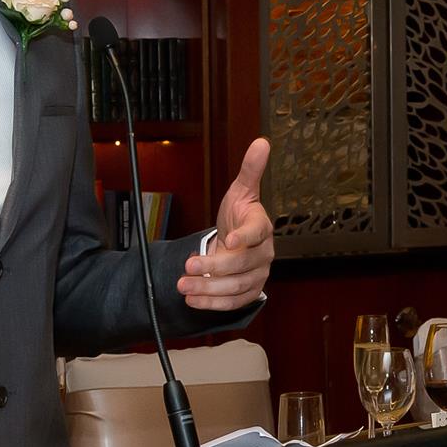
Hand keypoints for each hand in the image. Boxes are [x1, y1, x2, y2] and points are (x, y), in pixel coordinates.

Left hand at [180, 136, 273, 311]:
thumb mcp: (241, 190)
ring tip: (183, 287)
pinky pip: (233, 303)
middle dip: (214, 267)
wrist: (239, 239)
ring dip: (208, 289)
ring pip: (236, 287)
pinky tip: (192, 301)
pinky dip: (212, 304)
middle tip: (188, 266)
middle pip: (242, 264)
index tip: (228, 240)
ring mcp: (257, 275)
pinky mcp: (249, 292)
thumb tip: (261, 142)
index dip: (244, 237)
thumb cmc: (240, 215)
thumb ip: (250, 170)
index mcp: (261, 227)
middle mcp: (264, 254)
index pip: (257, 233)